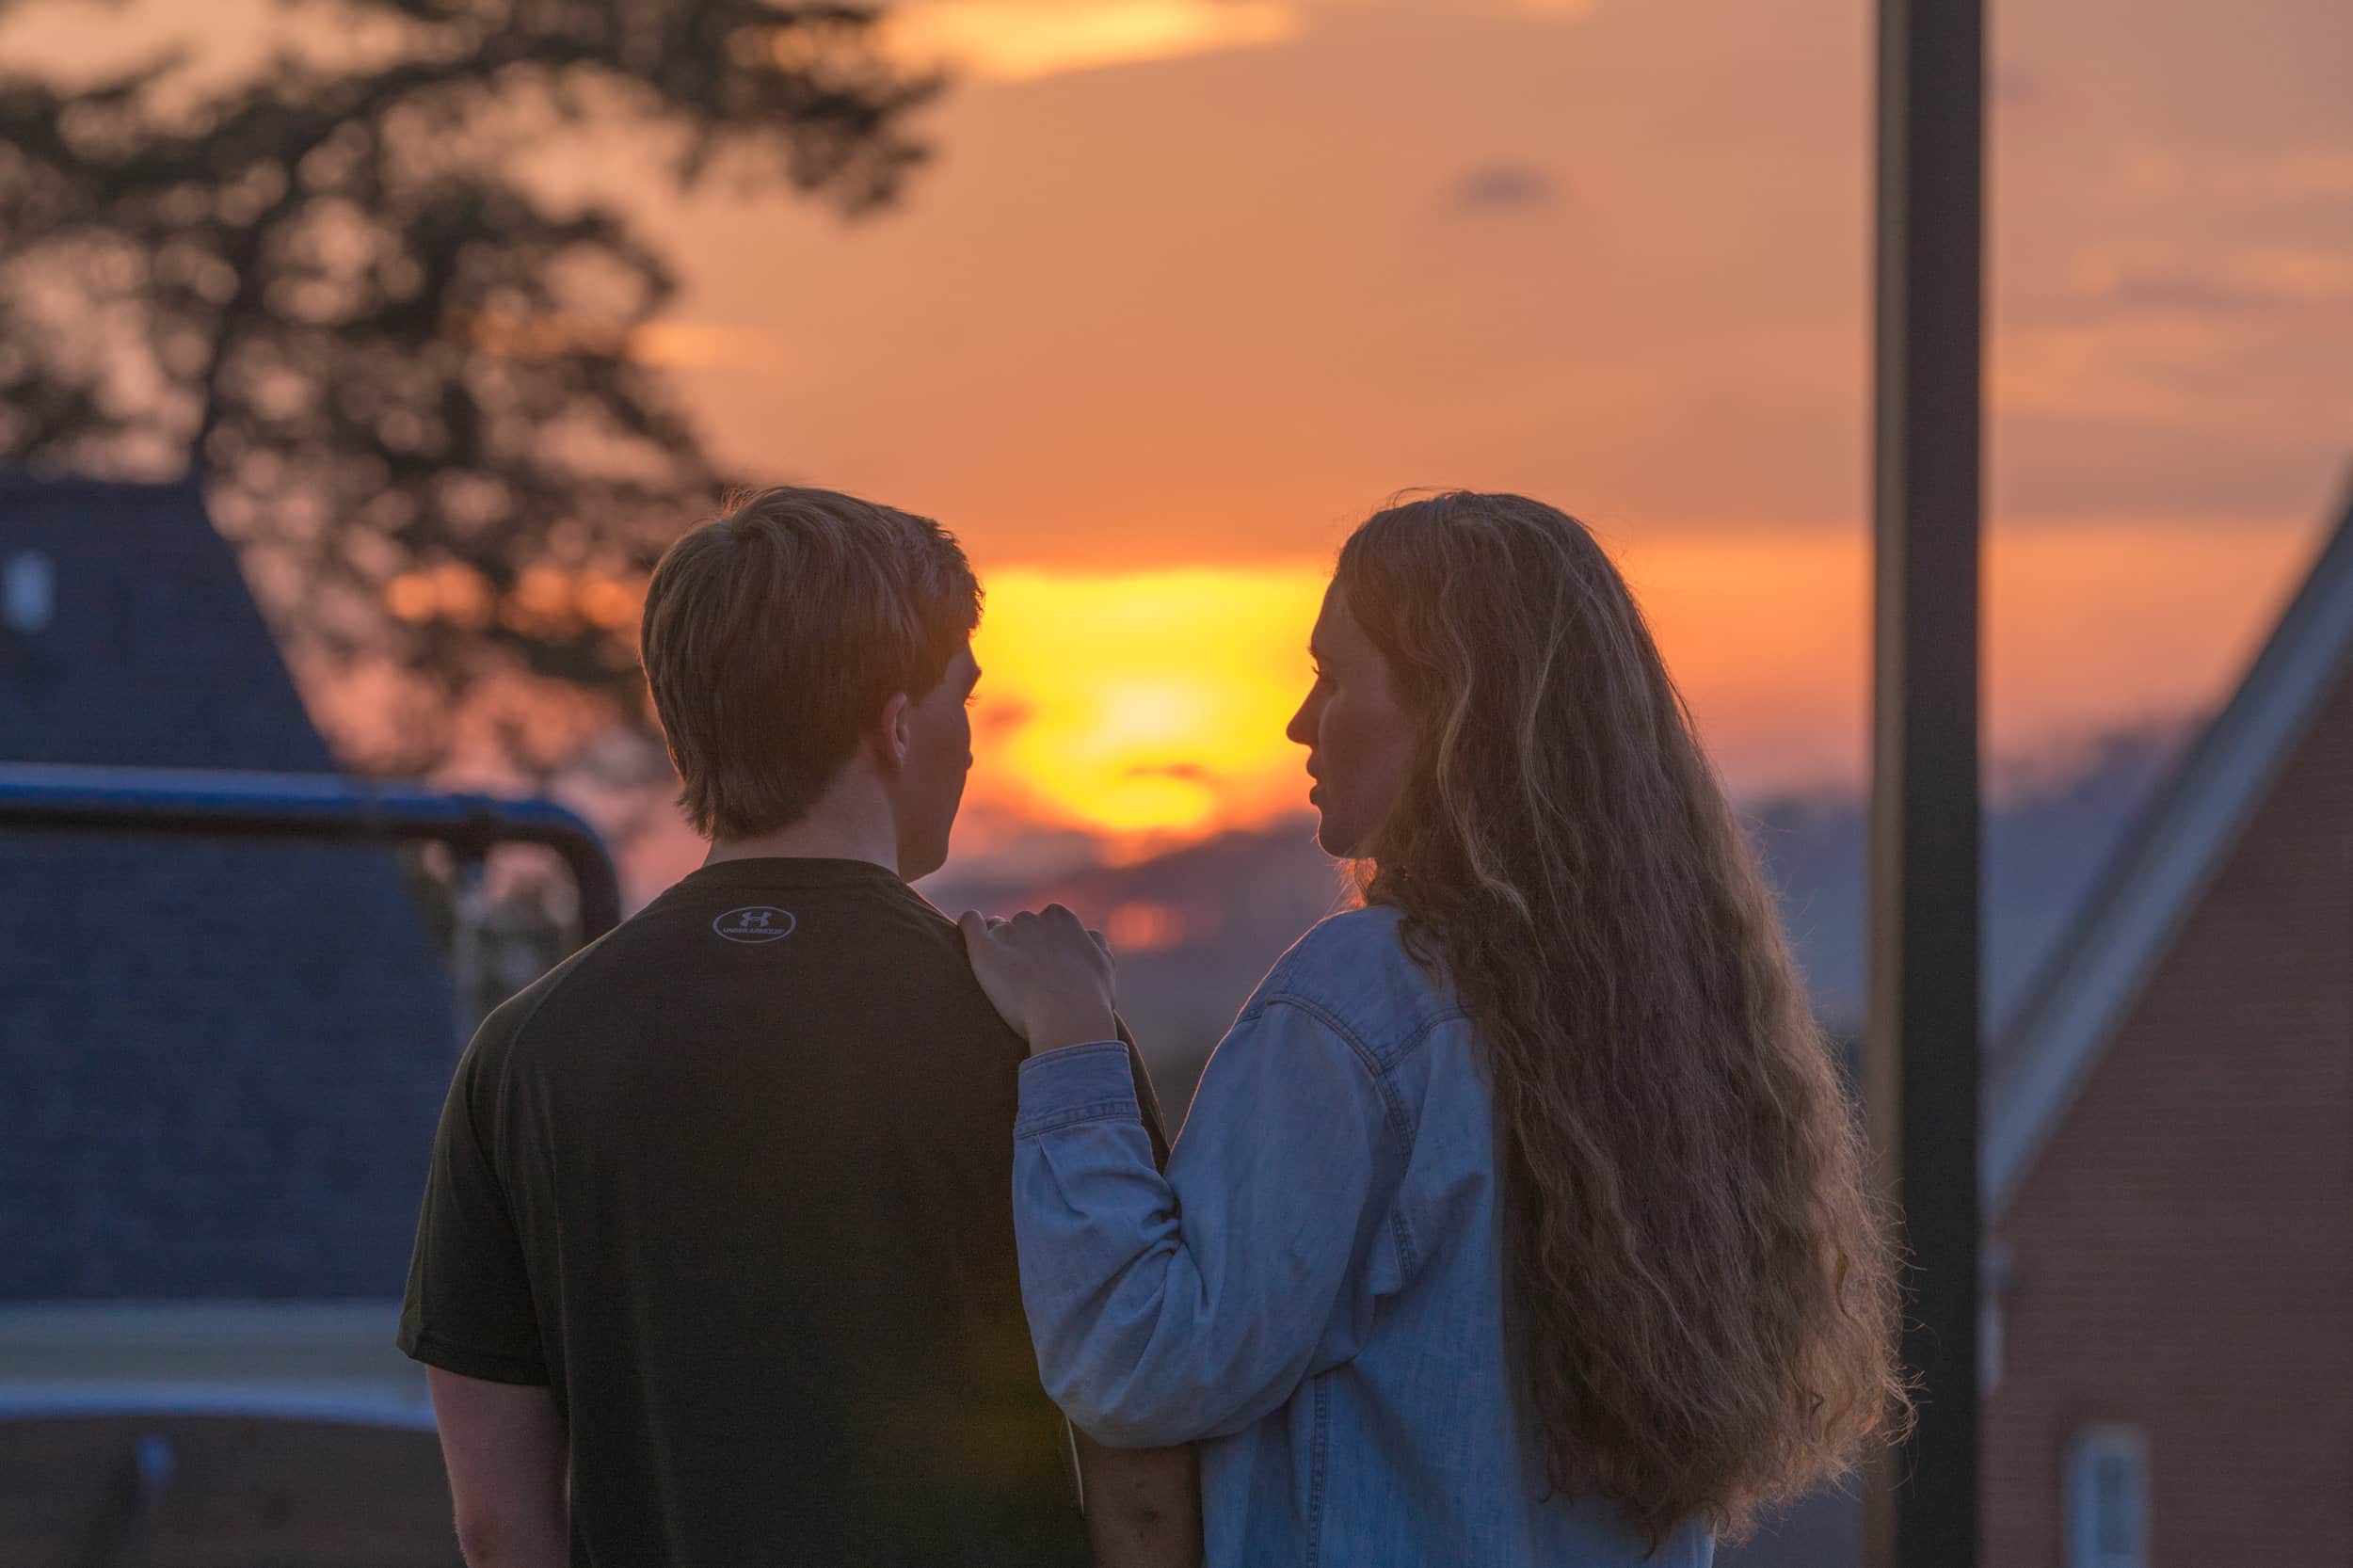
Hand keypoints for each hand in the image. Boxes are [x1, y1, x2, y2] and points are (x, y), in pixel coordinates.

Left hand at [956, 903, 1117, 1055]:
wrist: (1068, 1017)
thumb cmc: (1089, 998)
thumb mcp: (1104, 966)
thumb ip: (1095, 945)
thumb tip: (1089, 937)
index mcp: (1061, 918)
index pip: (1045, 921)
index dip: (1041, 944)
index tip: (1041, 966)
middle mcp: (1033, 919)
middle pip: (1018, 925)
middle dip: (1018, 944)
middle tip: (1021, 977)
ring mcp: (1007, 932)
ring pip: (993, 929)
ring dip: (996, 946)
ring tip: (1001, 976)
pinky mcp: (984, 948)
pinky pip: (970, 923)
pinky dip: (970, 926)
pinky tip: (970, 932)